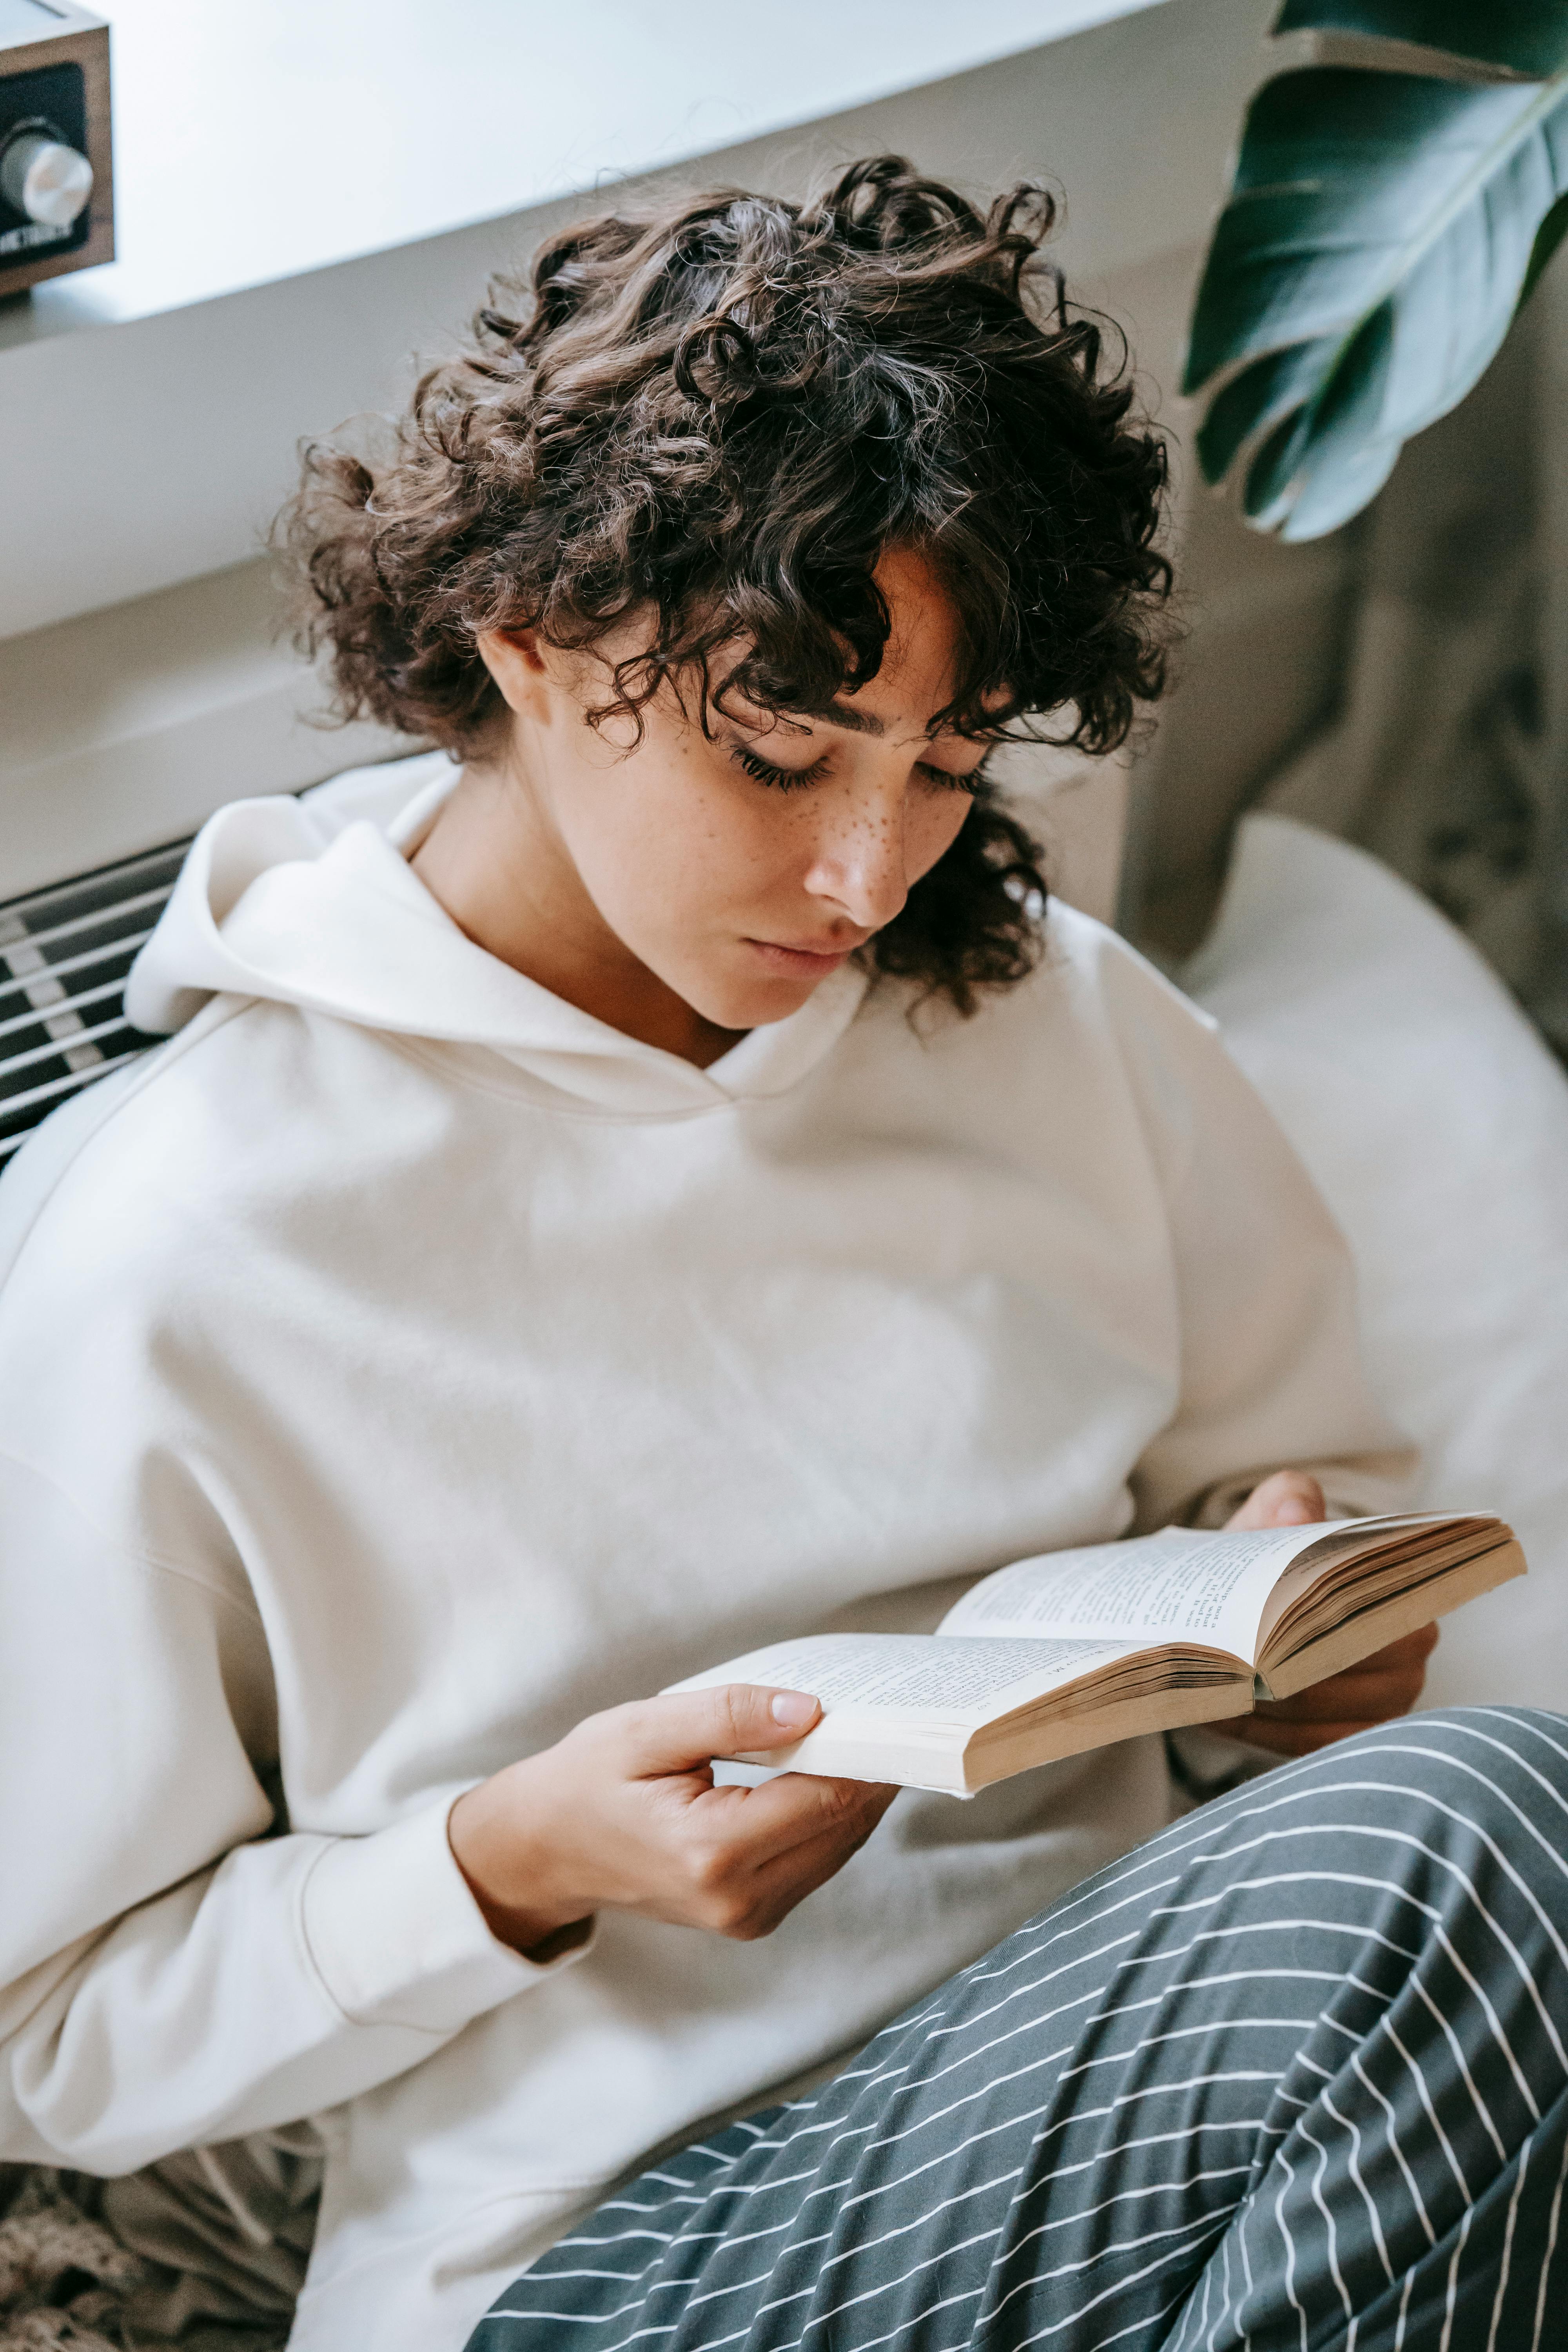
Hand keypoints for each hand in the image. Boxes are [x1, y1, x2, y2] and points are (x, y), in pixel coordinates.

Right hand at [448, 1685, 896, 1956]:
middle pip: (844, 1827)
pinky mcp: (750, 1916)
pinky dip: (829, 1816)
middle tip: (888, 1709)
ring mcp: (747, 1916)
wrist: (544, 1849)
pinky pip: (816, 1860)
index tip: (893, 1706)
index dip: (868, 1751)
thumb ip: (729, 1716)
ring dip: (854, 1792)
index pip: (826, 1798)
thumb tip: (811, 1709)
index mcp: (712, 1852)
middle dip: (870, 1769)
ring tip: (860, 1733)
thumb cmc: (586, 1781)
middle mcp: (738, 1898)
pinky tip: (826, 1771)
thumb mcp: (646, 1729)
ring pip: (839, 1847)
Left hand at [1214, 1469, 1437, 1754]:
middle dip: (1292, 1669)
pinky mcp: (1352, 1735)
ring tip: (1224, 1684)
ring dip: (1274, 1705)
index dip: (1322, 1621)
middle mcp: (1410, 1651)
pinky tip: (1227, 1713)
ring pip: (1333, 1716)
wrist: (1247, 1607)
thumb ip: (1285, 1500)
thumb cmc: (1266, 1560)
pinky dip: (1268, 1732)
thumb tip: (1298, 1513)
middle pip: (1354, 1674)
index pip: (1377, 1615)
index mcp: (1402, 1588)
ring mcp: (1387, 1701)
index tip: (1266, 1617)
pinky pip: (1315, 1746)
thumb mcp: (1267, 1518)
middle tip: (1235, 1657)